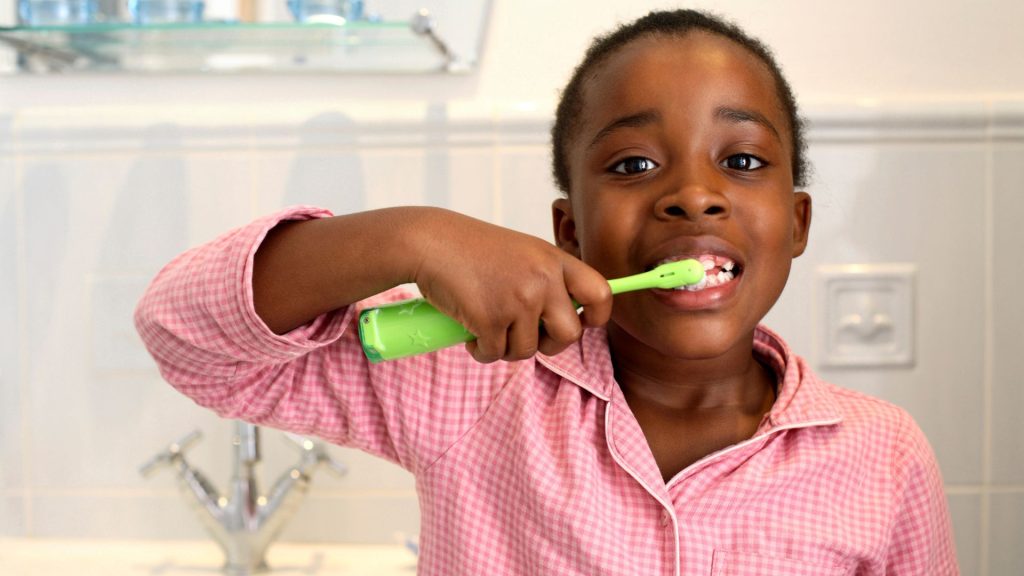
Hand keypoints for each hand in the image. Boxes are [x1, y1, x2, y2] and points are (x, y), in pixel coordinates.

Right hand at [410, 210, 611, 362]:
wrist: (428, 242)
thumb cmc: (470, 249)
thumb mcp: (522, 252)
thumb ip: (546, 278)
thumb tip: (567, 318)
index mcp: (553, 260)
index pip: (601, 293)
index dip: (598, 316)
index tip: (583, 323)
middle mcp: (542, 279)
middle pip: (570, 334)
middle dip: (548, 345)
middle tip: (526, 337)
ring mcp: (518, 300)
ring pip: (527, 350)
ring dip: (505, 347)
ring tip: (487, 327)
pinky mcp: (491, 319)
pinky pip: (495, 354)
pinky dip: (481, 351)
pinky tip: (470, 332)